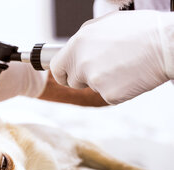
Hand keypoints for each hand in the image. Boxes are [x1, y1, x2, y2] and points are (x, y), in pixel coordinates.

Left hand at [50, 10, 172, 103]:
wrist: (166, 44)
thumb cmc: (140, 30)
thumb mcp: (105, 24)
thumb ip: (84, 39)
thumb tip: (75, 48)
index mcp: (77, 44)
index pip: (56, 67)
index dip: (63, 72)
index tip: (68, 75)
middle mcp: (82, 63)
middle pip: (73, 81)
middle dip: (84, 78)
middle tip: (104, 69)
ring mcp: (94, 80)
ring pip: (92, 88)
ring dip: (103, 82)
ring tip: (122, 65)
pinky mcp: (109, 94)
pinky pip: (108, 95)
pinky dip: (118, 89)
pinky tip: (130, 75)